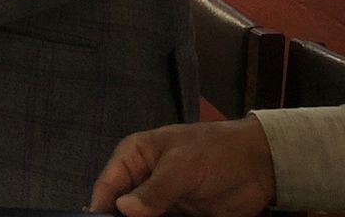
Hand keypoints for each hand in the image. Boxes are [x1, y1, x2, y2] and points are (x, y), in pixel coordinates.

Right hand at [89, 117, 276, 216]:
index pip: (108, 186)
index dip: (102, 208)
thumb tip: (123, 209)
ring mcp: (161, 203)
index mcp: (134, 157)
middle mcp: (142, 181)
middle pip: (122, 210)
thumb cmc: (214, 152)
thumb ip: (155, 190)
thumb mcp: (182, 166)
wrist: (260, 166)